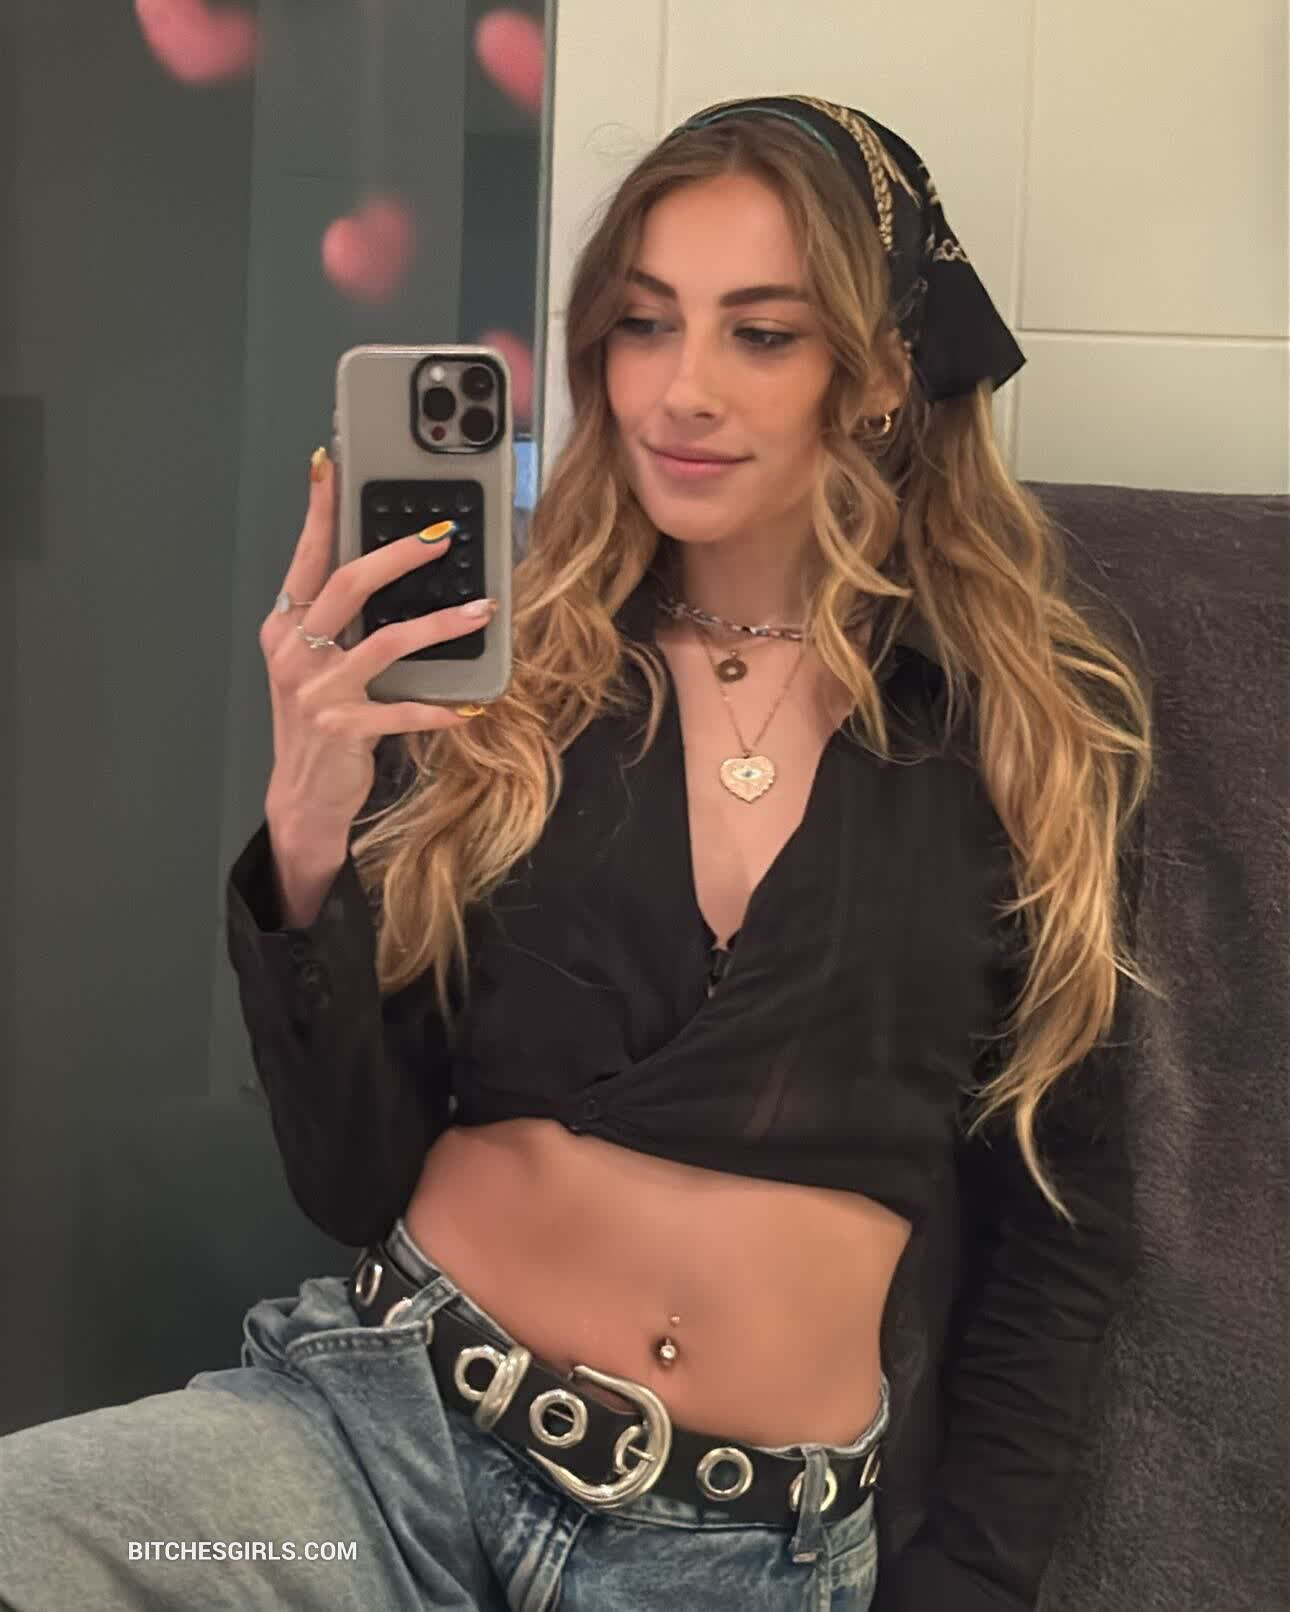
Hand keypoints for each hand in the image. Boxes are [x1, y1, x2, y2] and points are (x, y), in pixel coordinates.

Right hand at [260, 447, 495, 836]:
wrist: (302, 796)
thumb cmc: (318, 723)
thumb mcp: (315, 666)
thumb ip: (337, 623)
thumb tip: (381, 569)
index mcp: (284, 628)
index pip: (305, 558)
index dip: (318, 512)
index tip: (331, 466)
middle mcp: (294, 653)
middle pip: (346, 585)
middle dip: (398, 555)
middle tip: (441, 537)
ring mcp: (317, 691)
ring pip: (385, 641)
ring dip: (439, 623)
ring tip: (480, 612)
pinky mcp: (344, 729)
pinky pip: (402, 710)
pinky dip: (438, 708)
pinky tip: (467, 707)